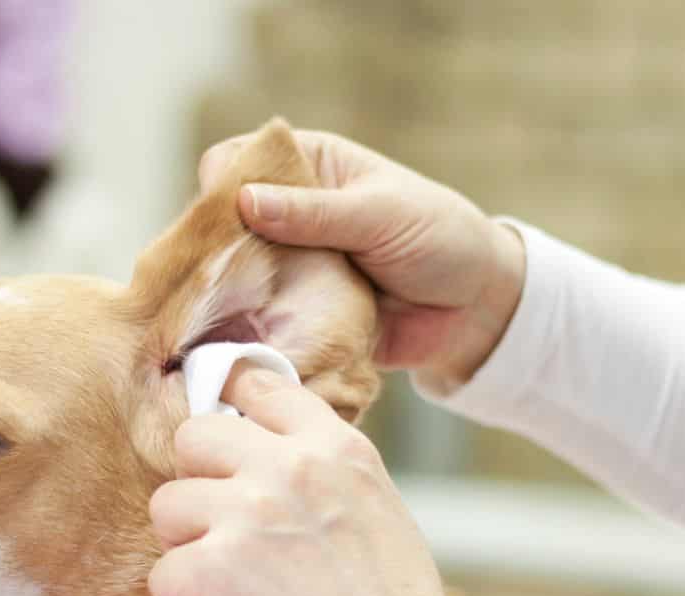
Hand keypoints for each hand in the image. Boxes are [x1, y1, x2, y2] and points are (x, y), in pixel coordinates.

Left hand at [148, 365, 487, 595]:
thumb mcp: (378, 511)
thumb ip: (323, 476)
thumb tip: (268, 461)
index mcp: (335, 449)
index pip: (259, 386)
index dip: (232, 412)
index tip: (226, 443)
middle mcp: (287, 469)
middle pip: (194, 436)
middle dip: (197, 481)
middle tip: (218, 527)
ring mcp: (243, 515)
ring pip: (167, 504)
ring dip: (185, 545)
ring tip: (225, 582)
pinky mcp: (208, 570)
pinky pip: (163, 575)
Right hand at [198, 127, 526, 391]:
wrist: (476, 310)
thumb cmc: (439, 239)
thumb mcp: (380, 215)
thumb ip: (315, 212)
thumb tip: (245, 201)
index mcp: (307, 167)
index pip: (236, 160)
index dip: (219, 186)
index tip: (217, 221)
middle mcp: (288, 214)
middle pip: (222, 224)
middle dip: (210, 251)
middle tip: (208, 282)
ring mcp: (288, 266)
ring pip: (234, 277)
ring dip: (225, 297)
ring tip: (211, 320)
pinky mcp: (295, 314)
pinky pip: (259, 321)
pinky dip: (249, 334)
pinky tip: (234, 347)